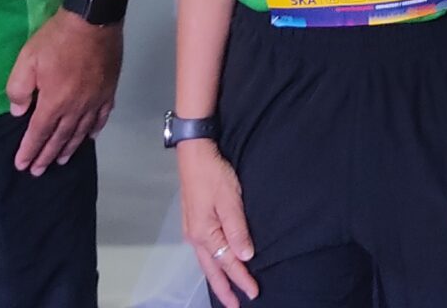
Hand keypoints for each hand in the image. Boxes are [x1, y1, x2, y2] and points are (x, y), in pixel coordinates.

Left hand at [4, 12, 121, 174]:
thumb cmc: (57, 39)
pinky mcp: (108, 90)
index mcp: (54, 102)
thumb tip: (18, 112)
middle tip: (38, 170)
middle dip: (47, 156)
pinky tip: (89, 137)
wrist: (93, 20)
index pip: (39, 133)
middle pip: (59, 138)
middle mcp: (76, 108)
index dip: (30, 150)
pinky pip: (101, 117)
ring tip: (61, 160)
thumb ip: (19, 89)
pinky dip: (94, 130)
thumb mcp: (27, 60)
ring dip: (69, 148)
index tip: (22, 165)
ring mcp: (95, 100)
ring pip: (81, 132)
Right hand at [178, 141, 258, 306]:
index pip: (228, 263)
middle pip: (211, 270)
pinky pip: (203, 252)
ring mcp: (192, 230)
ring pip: (206, 262)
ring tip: (226, 292)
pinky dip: (211, 264)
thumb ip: (238, 229)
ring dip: (217, 278)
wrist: (194, 153)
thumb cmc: (213, 174)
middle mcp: (195, 237)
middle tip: (235, 306)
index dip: (242, 278)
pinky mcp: (194, 222)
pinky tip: (216, 265)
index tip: (254, 292)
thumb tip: (245, 256)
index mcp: (205, 234)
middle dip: (224, 289)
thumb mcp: (230, 200)